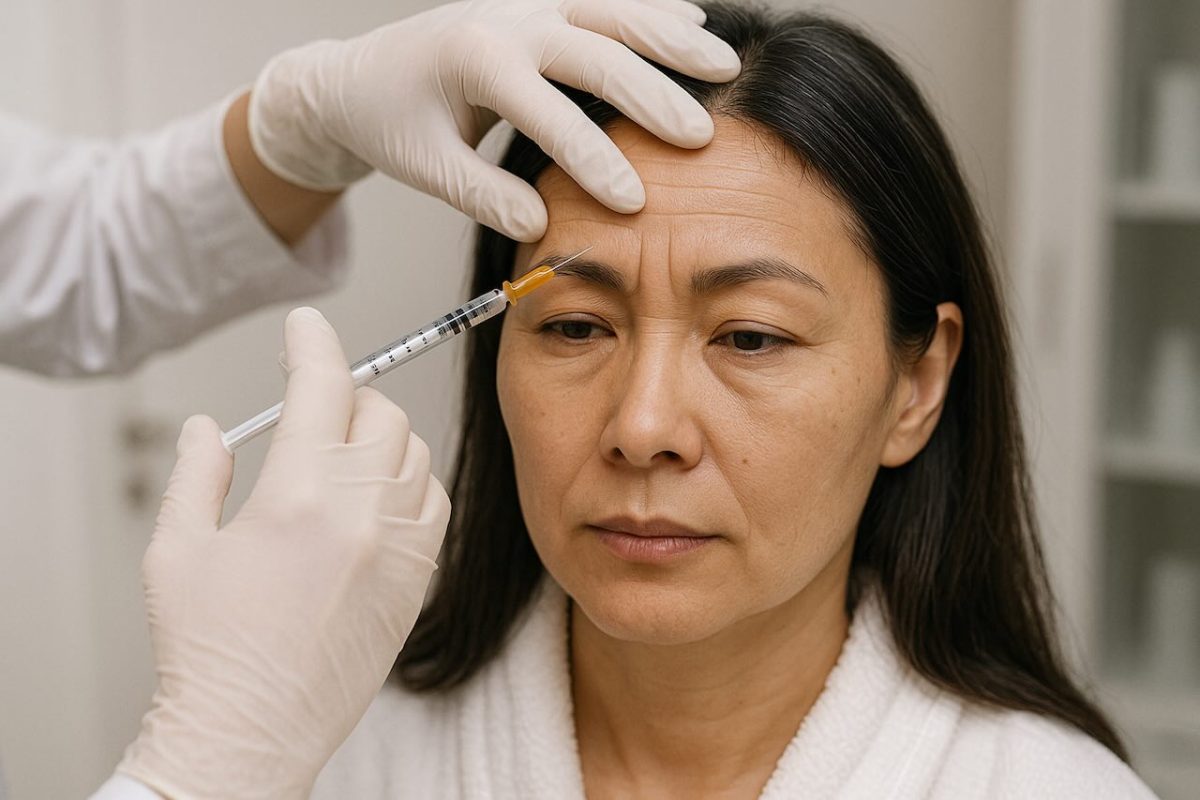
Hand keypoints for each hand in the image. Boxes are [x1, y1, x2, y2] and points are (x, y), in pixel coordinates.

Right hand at [118, 308, 449, 799]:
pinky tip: (380, 496)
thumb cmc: (208, 650)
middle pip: (377, 410)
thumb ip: (197, 473)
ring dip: (380, 436)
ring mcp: (399, 544)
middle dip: (342, 396)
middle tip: (313, 410)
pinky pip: (436, 500)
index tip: (306, 326)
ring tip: (342, 456)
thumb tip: (212, 427)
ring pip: (414, 451)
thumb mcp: (176, 549)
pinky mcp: (419, 577)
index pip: (320, 385)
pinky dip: (413, 481)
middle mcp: (361, 511)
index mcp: (296, 493)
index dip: (312, 343)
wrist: (254, 732)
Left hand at [247, 0, 739, 240]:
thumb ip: (481, 196)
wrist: (360, 72)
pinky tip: (697, 22)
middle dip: (654, 95)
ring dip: (672, 37)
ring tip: (725, 66)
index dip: (593, 159)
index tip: (633, 202)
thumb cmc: (392, 120)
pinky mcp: (540, 2)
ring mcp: (529, 3)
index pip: (548, 113)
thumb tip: (539, 226)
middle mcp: (509, 19)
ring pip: (614, 11)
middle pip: (597, 51)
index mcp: (476, 59)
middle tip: (700, 137)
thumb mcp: (425, 166)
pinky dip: (653, 9)